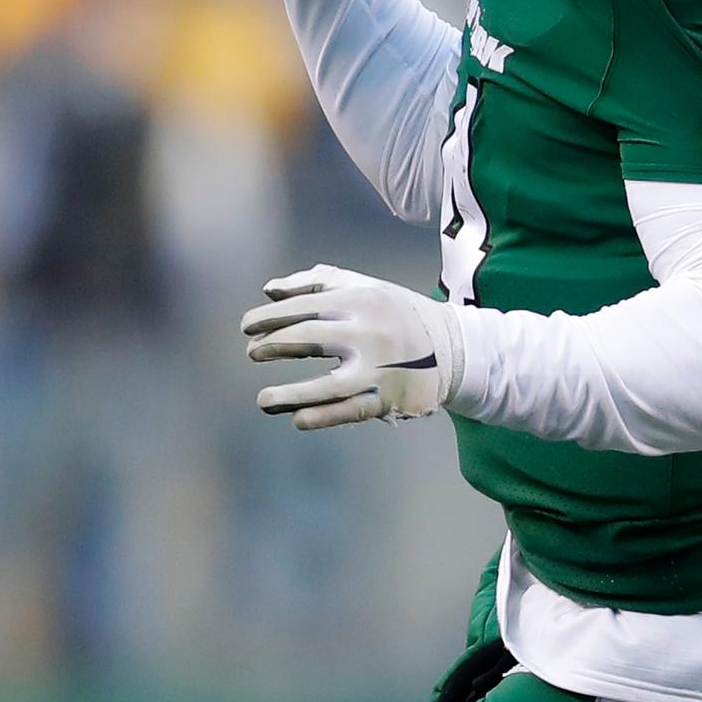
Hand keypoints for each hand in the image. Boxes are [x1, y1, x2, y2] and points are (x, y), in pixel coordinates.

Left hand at [241, 264, 467, 426]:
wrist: (453, 348)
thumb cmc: (395, 314)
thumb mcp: (364, 287)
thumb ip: (317, 282)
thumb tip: (269, 290)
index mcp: (362, 299)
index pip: (305, 306)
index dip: (270, 317)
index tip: (247, 326)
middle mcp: (370, 333)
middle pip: (310, 337)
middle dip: (274, 346)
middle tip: (253, 353)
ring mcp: (379, 369)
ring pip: (327, 385)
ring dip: (290, 394)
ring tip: (263, 401)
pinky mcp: (388, 399)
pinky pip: (349, 411)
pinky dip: (322, 417)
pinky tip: (296, 419)